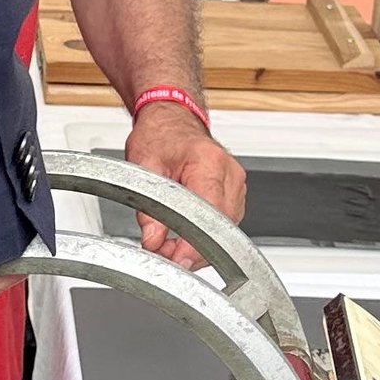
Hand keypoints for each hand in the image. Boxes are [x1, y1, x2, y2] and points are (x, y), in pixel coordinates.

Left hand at [121, 103, 245, 266]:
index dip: (194, 244)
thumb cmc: (160, 134)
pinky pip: (224, 224)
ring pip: (225, 231)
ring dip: (199, 245)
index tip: (177, 260)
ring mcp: (236, 184)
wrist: (172, 119)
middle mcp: (230, 174)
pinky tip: (183, 236)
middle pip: (221, 228)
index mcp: (209, 162)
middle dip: (192, 250)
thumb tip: (153, 240)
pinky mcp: (234, 193)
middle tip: (162, 254)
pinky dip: (205, 236)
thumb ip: (148, 207)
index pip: (210, 214)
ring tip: (168, 244)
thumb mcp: (143, 166)